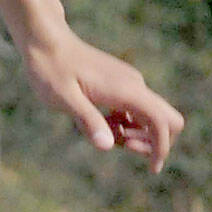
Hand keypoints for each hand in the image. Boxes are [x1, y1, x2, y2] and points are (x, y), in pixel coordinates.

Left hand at [21, 26, 183, 173]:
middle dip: (152, 141)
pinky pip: (133, 110)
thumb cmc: (50, 70)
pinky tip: (96, 121)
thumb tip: (107, 145)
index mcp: (125, 89)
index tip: (152, 169)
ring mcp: (128, 83)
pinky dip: (123, 123)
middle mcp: (133, 85)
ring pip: (149, 116)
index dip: (161, 148)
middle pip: (165, 118)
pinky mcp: (119, 84)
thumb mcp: (64, 98)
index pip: (160, 122)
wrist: (45, 42)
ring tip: (101, 130)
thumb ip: (88, 120)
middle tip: (121, 145)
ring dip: (133, 133)